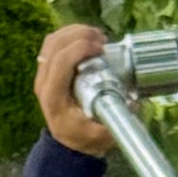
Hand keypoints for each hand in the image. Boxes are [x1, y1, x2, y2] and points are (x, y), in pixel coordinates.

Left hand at [36, 25, 113, 156]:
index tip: (102, 48)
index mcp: (54, 97)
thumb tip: (135, 103)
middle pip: (55, 45)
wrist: (67, 144)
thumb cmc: (84, 139)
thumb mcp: (101, 136)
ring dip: (75, 32)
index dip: (81, 48)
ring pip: (53, 40)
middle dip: (79, 34)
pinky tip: (88, 38)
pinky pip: (53, 43)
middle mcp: (43, 83)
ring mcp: (42, 75)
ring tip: (97, 36)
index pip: (61, 61)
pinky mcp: (46, 70)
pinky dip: (70, 35)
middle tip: (102, 39)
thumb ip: (117, 121)